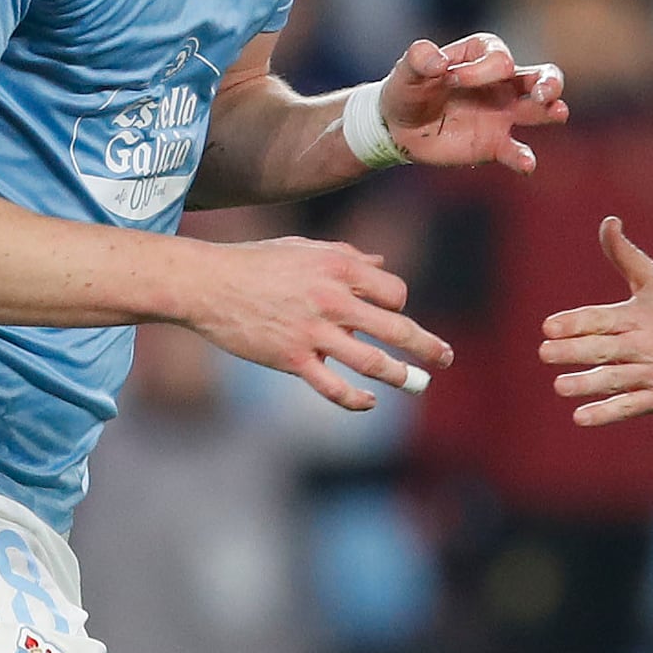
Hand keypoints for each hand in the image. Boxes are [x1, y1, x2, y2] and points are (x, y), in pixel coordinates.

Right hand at [179, 234, 447, 413]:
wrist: (207, 284)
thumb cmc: (256, 263)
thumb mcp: (304, 249)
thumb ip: (346, 257)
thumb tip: (379, 264)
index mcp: (340, 268)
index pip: (394, 292)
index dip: (398, 303)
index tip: (392, 313)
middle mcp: (334, 300)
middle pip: (397, 327)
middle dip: (427, 346)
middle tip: (445, 357)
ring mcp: (314, 332)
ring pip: (372, 363)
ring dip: (401, 376)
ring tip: (416, 384)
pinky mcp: (292, 359)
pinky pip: (333, 387)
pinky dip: (356, 399)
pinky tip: (369, 402)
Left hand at [372, 29, 567, 174]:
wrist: (398, 126)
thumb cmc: (407, 89)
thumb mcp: (407, 71)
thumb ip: (419, 59)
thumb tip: (435, 60)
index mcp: (483, 56)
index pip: (499, 60)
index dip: (480, 71)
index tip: (451, 80)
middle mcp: (501, 83)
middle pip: (540, 76)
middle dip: (548, 81)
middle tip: (544, 91)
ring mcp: (502, 114)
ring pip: (539, 110)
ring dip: (550, 110)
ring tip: (558, 112)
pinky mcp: (494, 145)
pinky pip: (515, 151)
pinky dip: (523, 158)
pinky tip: (526, 164)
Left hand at [538, 215, 652, 426]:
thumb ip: (624, 253)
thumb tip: (608, 221)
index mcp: (639, 315)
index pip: (601, 319)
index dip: (575, 322)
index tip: (549, 326)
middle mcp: (645, 345)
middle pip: (604, 349)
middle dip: (573, 351)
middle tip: (545, 352)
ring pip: (615, 380)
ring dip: (586, 384)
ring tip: (559, 386)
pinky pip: (630, 407)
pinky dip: (606, 413)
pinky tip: (580, 417)